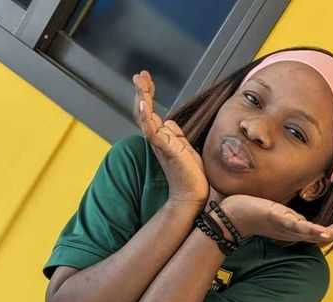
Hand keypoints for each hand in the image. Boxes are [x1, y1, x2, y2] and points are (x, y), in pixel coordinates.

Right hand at [132, 70, 208, 205]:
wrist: (192, 195)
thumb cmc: (190, 175)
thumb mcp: (185, 148)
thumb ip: (176, 135)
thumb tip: (170, 122)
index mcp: (163, 138)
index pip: (151, 112)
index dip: (148, 94)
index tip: (147, 79)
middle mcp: (158, 140)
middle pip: (144, 111)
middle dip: (142, 91)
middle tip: (140, 74)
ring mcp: (161, 145)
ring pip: (146, 118)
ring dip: (143, 98)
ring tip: (140, 82)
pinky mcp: (166, 150)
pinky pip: (152, 132)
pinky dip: (146, 117)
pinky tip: (143, 105)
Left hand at [221, 194, 332, 245]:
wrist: (235, 214)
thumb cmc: (258, 214)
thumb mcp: (280, 217)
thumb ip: (292, 220)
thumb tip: (301, 219)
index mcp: (297, 230)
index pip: (323, 230)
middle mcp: (293, 231)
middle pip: (322, 233)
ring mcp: (286, 227)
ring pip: (311, 232)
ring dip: (329, 233)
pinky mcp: (277, 219)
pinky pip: (295, 226)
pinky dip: (309, 229)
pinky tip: (321, 231)